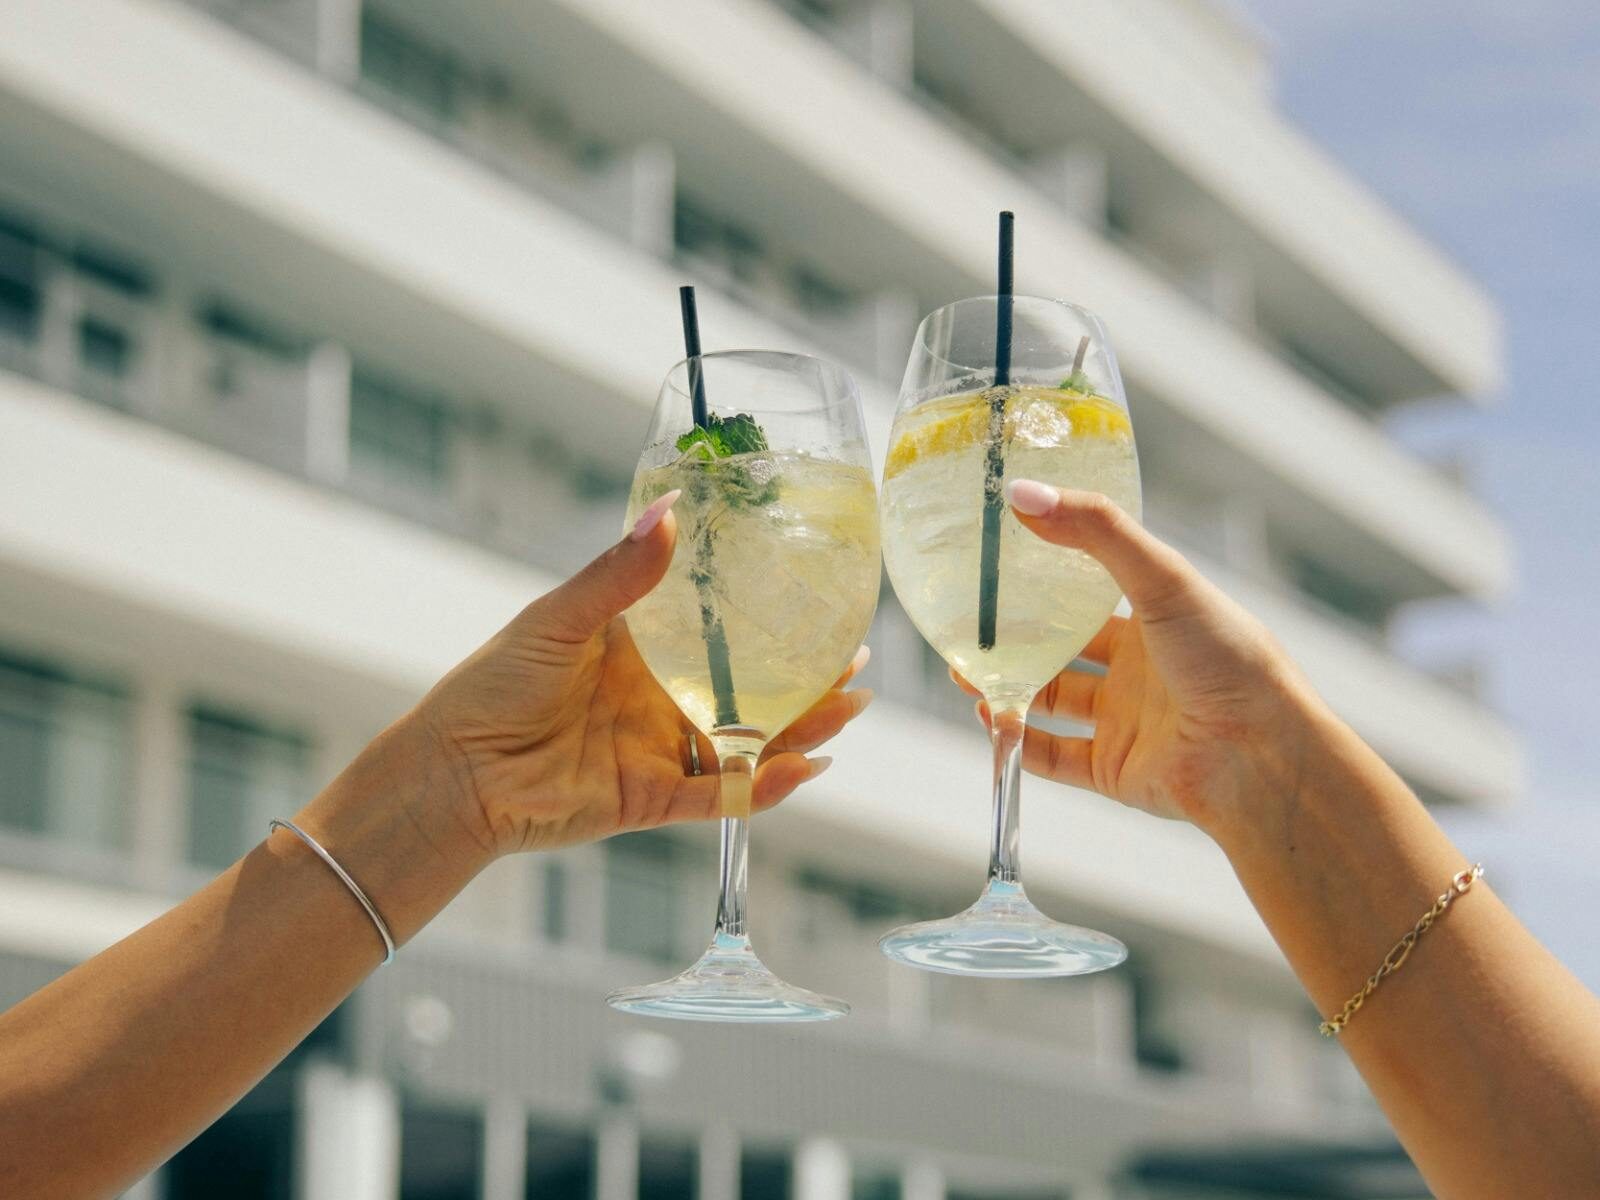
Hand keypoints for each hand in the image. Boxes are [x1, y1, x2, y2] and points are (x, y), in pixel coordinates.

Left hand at [414, 491, 870, 856]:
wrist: (453, 770)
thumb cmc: (493, 685)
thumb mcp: (559, 618)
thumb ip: (620, 575)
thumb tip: (670, 510)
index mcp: (642, 651)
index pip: (722, 635)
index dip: (772, 624)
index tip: (820, 601)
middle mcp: (661, 701)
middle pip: (750, 692)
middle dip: (807, 680)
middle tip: (856, 659)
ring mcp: (661, 751)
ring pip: (748, 743)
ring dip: (802, 730)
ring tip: (850, 707)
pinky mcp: (653, 799)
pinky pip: (721, 796)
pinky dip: (764, 787)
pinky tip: (804, 766)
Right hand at [964, 479, 1323, 839]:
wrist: (1261, 755)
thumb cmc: (1230, 657)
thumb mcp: (1162, 577)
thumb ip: (1095, 531)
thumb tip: (1022, 492)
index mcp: (1159, 620)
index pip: (1095, 592)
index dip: (1049, 579)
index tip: (1001, 565)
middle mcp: (1142, 671)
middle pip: (1065, 649)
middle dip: (1017, 639)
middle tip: (967, 625)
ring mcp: (1127, 723)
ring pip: (1052, 702)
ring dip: (1008, 687)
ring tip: (961, 670)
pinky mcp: (1115, 770)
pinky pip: (1055, 756)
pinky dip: (1018, 742)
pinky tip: (988, 719)